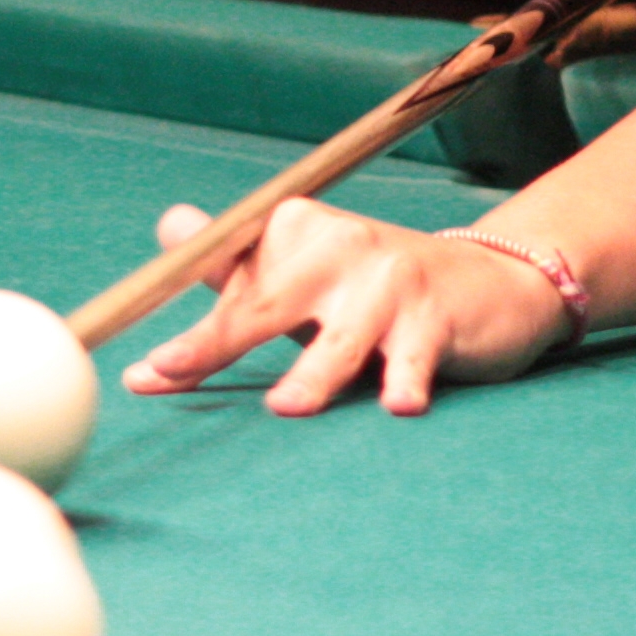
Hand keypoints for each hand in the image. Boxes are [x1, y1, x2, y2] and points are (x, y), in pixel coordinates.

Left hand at [118, 198, 575, 415]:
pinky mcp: (435, 316)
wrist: (489, 282)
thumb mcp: (301, 273)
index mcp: (293, 232)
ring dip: (313, 374)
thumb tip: (169, 226)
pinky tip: (401, 407)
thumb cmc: (370, 288)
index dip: (185, 325)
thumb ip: (235, 264)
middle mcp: (336, 246)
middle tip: (170, 370)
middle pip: (266, 302)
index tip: (146, 374)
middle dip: (216, 341)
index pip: (227, 279)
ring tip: (286, 409)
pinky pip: (414, 356)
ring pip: (339, 339)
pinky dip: (407, 380)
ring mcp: (388, 281)